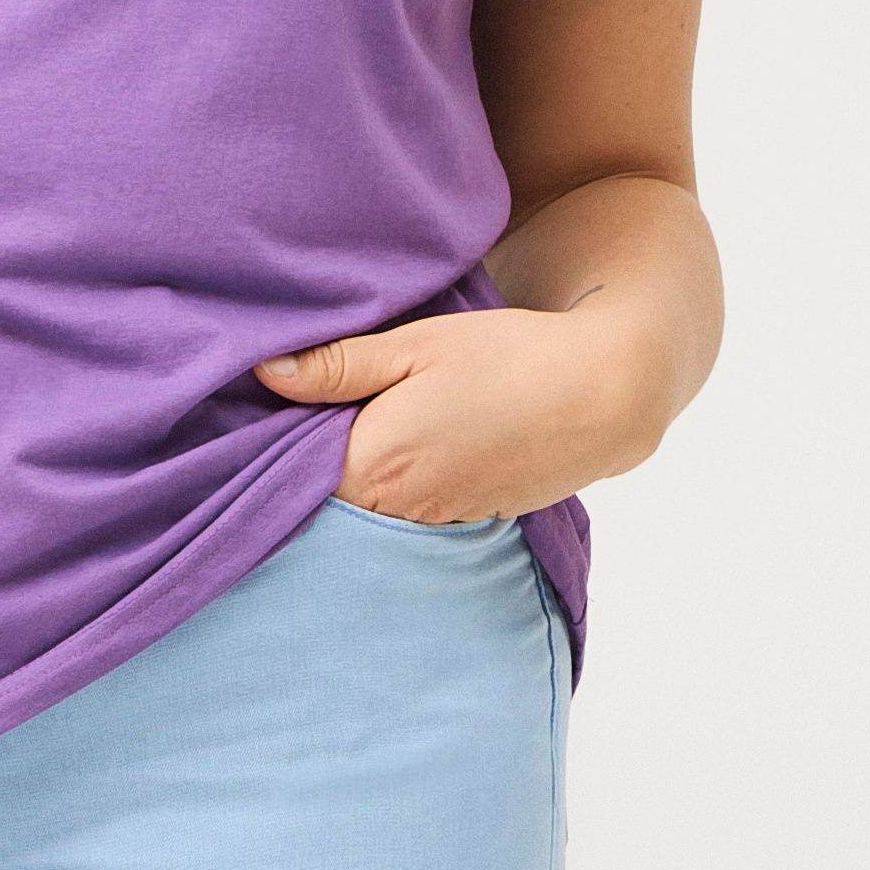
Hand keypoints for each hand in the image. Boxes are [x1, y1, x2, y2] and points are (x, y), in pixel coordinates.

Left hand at [253, 297, 663, 520]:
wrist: (604, 394)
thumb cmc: (507, 357)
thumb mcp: (416, 344)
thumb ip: (339, 365)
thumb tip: (266, 372)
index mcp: (373, 463)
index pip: (288, 474)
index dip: (274, 442)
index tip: (265, 409)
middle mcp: (398, 511)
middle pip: (325, 499)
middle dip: (309, 463)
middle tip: (304, 414)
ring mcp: (434, 524)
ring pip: (367, 511)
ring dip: (356, 480)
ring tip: (361, 429)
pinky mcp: (465, 524)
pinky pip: (407, 516)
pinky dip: (396, 492)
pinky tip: (407, 451)